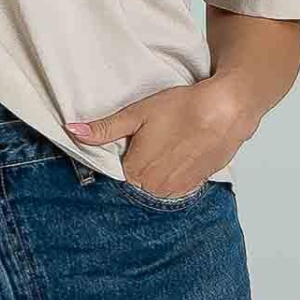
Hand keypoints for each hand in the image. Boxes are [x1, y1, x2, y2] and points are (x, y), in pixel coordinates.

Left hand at [66, 76, 258, 196]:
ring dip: (158, 170)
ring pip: (155, 184)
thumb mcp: (137, 114)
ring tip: (170, 145)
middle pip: (136, 179)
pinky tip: (182, 154)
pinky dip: (175, 173)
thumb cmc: (183, 109)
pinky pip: (174, 186)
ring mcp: (176, 191)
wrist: (226, 111)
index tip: (137, 139)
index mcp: (135, 172)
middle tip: (156, 139)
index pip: (118, 170)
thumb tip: (73, 131)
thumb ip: (104, 129)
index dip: (127, 152)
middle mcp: (154, 187)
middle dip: (140, 162)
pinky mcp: (194, 187)